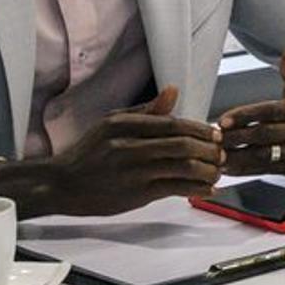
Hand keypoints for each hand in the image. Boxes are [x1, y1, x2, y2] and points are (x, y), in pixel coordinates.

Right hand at [0, 87, 220, 217]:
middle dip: (209, 150)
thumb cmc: (89, 152)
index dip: (200, 130)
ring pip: (183, 168)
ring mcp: (133, 171)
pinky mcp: (136, 193)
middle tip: (222, 153)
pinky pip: (176, 189)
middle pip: (183, 145)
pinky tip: (208, 189)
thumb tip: (174, 91)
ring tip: (217, 172)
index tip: (216, 135)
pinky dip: (197, 189)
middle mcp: (129, 146)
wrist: (62, 184)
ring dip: (208, 170)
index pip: (173, 123)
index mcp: (124, 124)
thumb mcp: (111, 123)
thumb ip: (146, 111)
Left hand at [216, 50, 284, 175]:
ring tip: (216, 151)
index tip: (223, 120)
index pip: (275, 111)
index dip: (247, 115)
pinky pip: (268, 170)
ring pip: (266, 156)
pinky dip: (246, 169)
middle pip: (268, 134)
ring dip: (237, 155)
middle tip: (214, 136)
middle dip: (237, 136)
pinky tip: (229, 164)